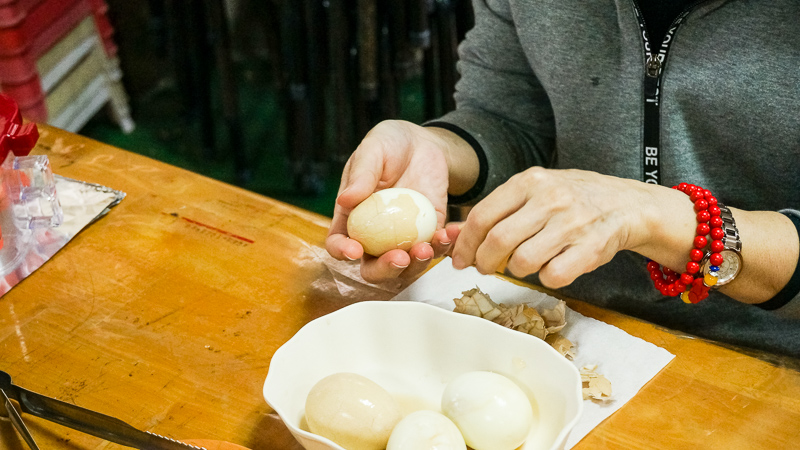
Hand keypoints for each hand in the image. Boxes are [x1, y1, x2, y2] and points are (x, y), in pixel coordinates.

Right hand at [326, 120, 452, 282]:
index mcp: (352, 217)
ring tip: (426, 248)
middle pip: (372, 267)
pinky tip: (450, 234)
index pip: (339, 243)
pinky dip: (444, 247)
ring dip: (416, 265)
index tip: (354, 251)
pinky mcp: (429, 233)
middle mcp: (375, 234)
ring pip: (405, 267)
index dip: (342, 252)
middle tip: (399, 257)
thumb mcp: (373, 149)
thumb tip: (345, 199)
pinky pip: (435, 248)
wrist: (423, 144)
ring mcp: (403, 237)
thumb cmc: (389, 144)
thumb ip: (361, 173)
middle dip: (384, 271)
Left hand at [450, 167, 674, 287]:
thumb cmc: (571, 199)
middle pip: (498, 241)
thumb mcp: (534, 192)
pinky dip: (546, 278)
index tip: (460, 259)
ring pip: (523, 261)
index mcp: (530, 181)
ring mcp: (572, 223)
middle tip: (484, 268)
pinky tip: (550, 267)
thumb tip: (453, 234)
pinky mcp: (591, 248)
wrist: (627, 204)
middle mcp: (550, 199)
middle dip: (484, 262)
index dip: (465, 244)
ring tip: (522, 263)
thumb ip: (497, 210)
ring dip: (516, 270)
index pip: (483, 216)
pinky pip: (553, 276)